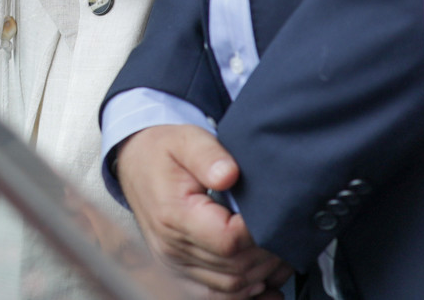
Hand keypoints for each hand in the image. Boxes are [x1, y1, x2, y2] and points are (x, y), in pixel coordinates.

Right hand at [113, 126, 290, 297]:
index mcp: (174, 216)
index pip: (228, 241)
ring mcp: (174, 265)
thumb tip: (230, 174)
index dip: (259, 233)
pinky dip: (244, 294)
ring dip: (261, 276)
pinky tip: (265, 283)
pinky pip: (215, 296)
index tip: (276, 214)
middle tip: (288, 233)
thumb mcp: (186, 139)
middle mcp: (171, 248)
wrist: (135, 164)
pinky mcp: (179, 272)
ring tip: (282, 254)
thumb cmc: (163, 152)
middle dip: (268, 255)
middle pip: (234, 269)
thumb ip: (208, 155)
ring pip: (229, 288)